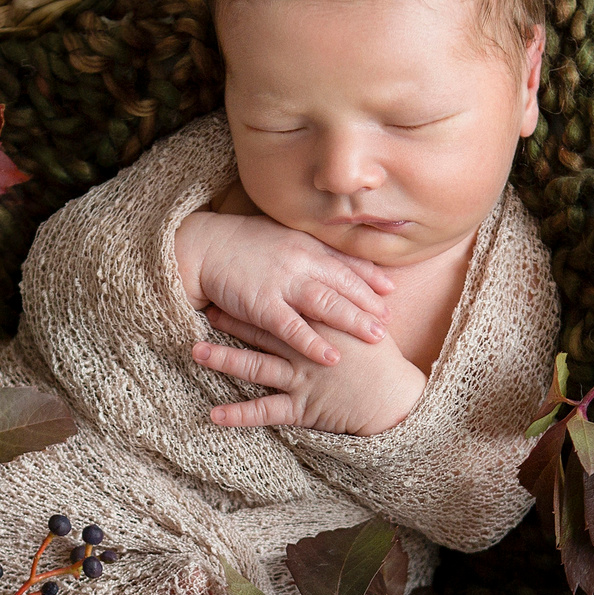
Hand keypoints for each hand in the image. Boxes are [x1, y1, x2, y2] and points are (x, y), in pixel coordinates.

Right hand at [175, 210, 394, 367]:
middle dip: (369, 303)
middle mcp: (300, 262)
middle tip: (390, 321)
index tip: (391, 289)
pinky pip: (293, 328)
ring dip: (353, 321)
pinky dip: (313, 343)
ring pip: (326, 304)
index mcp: (305, 245)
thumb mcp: (280, 237)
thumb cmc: (240, 243)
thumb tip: (331, 256)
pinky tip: (332, 358)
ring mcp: (282, 283)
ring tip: (376, 338)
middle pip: (343, 284)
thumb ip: (307, 248)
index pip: (345, 262)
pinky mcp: (262, 305)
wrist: (202, 245)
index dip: (369, 276)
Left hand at [192, 305, 427, 434]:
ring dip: (224, 359)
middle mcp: (307, 349)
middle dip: (233, 318)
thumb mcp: (368, 323)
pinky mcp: (301, 407)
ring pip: (256, 366)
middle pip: (263, 330)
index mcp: (323, 324)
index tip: (236, 282)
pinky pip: (265, 412)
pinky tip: (213, 415)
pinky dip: (239, 414)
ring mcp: (302, 378)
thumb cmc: (382, 363)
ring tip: (195, 351)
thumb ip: (348, 304)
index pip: (285, 304)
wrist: (394, 400)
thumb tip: (339, 286)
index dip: (259, 293)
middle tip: (207, 307)